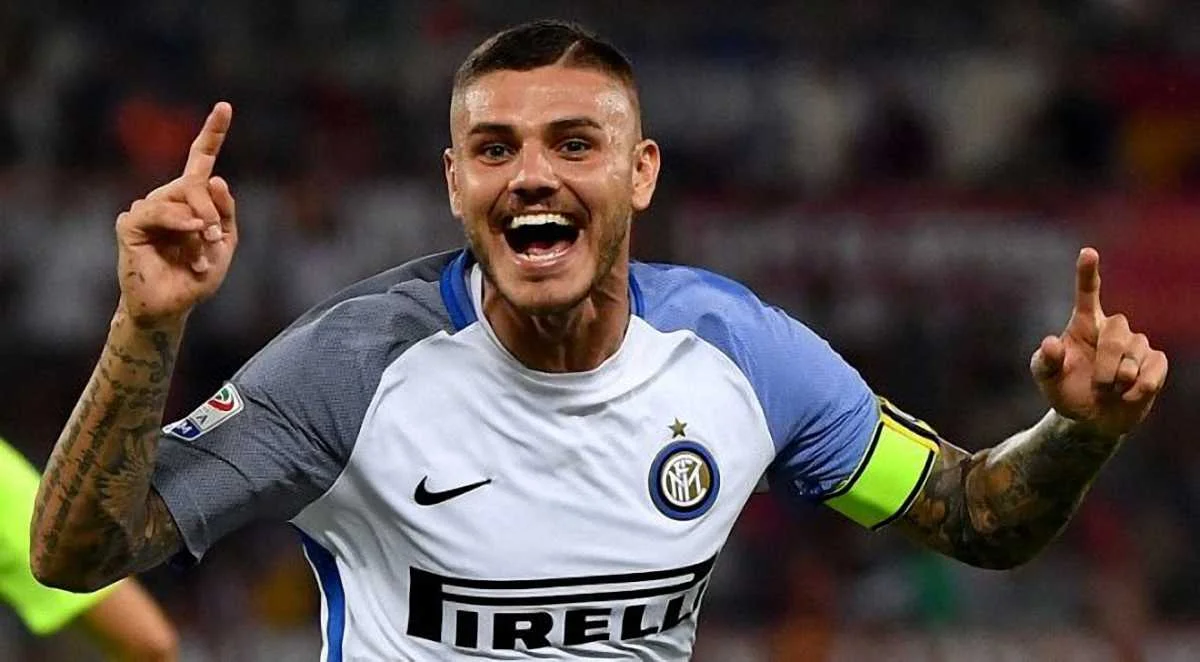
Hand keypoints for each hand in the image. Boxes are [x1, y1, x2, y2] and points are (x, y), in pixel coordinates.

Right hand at [115, 102, 236, 324]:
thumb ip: (225, 212)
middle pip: (195, 181)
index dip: (212, 133)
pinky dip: (178, 224)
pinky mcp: (130, 223)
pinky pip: (157, 212)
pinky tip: (189, 236)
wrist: (172, 306)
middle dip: (211, 210)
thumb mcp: (225, 244)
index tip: (225, 106)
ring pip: (179, 198)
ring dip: (198, 228)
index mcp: (192, 200)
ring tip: (200, 253)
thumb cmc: (196, 276)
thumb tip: (218, 178)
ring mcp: (147, 208)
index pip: (201, 160)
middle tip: (214, 238)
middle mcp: (168, 198)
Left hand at [1030, 248, 1168, 437]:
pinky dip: (1138, 390)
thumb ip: (1044, 362)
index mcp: (1084, 324)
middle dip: (1105, 365)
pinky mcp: (1156, 361)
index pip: (1088, 293)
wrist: (1091, 418)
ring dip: (1117, 382)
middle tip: (1097, 386)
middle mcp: (1112, 328)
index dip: (1088, 273)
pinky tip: (1128, 395)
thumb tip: (1050, 343)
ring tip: (1109, 390)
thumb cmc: (1066, 390)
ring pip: (1133, 356)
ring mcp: (1137, 343)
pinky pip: (1152, 372)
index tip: (1087, 252)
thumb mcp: (1046, 379)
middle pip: (1115, 334)